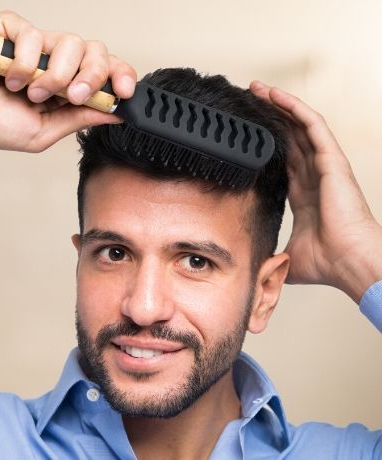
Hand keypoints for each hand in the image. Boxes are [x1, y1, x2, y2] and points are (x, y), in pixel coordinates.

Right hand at [0, 11, 136, 162]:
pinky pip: (32, 32)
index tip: (124, 91)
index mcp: (62, 85)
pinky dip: (23, 60)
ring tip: (28, 92)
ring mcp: (30, 43)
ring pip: (68, 42)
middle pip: (94, 51)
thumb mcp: (43, 132)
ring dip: (52, 74)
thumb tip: (117, 112)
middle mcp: (50, 60)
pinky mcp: (8, 28)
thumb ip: (79, 119)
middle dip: (89, 75)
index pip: (103, 71)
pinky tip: (7, 77)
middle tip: (68, 95)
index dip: (119, 76)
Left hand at [250, 81, 381, 302]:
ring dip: (279, 104)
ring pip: (300, 124)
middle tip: (247, 98)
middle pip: (289, 135)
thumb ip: (271, 255)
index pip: (282, 158)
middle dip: (269, 115)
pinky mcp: (332, 161)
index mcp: (304, 193)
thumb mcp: (289, 255)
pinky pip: (313, 125)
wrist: (349, 263)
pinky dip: (295, 108)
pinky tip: (276, 95)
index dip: (265, 142)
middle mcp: (314, 175)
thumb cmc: (328, 262)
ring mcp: (324, 165)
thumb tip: (255, 268)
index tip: (245, 131)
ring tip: (258, 88)